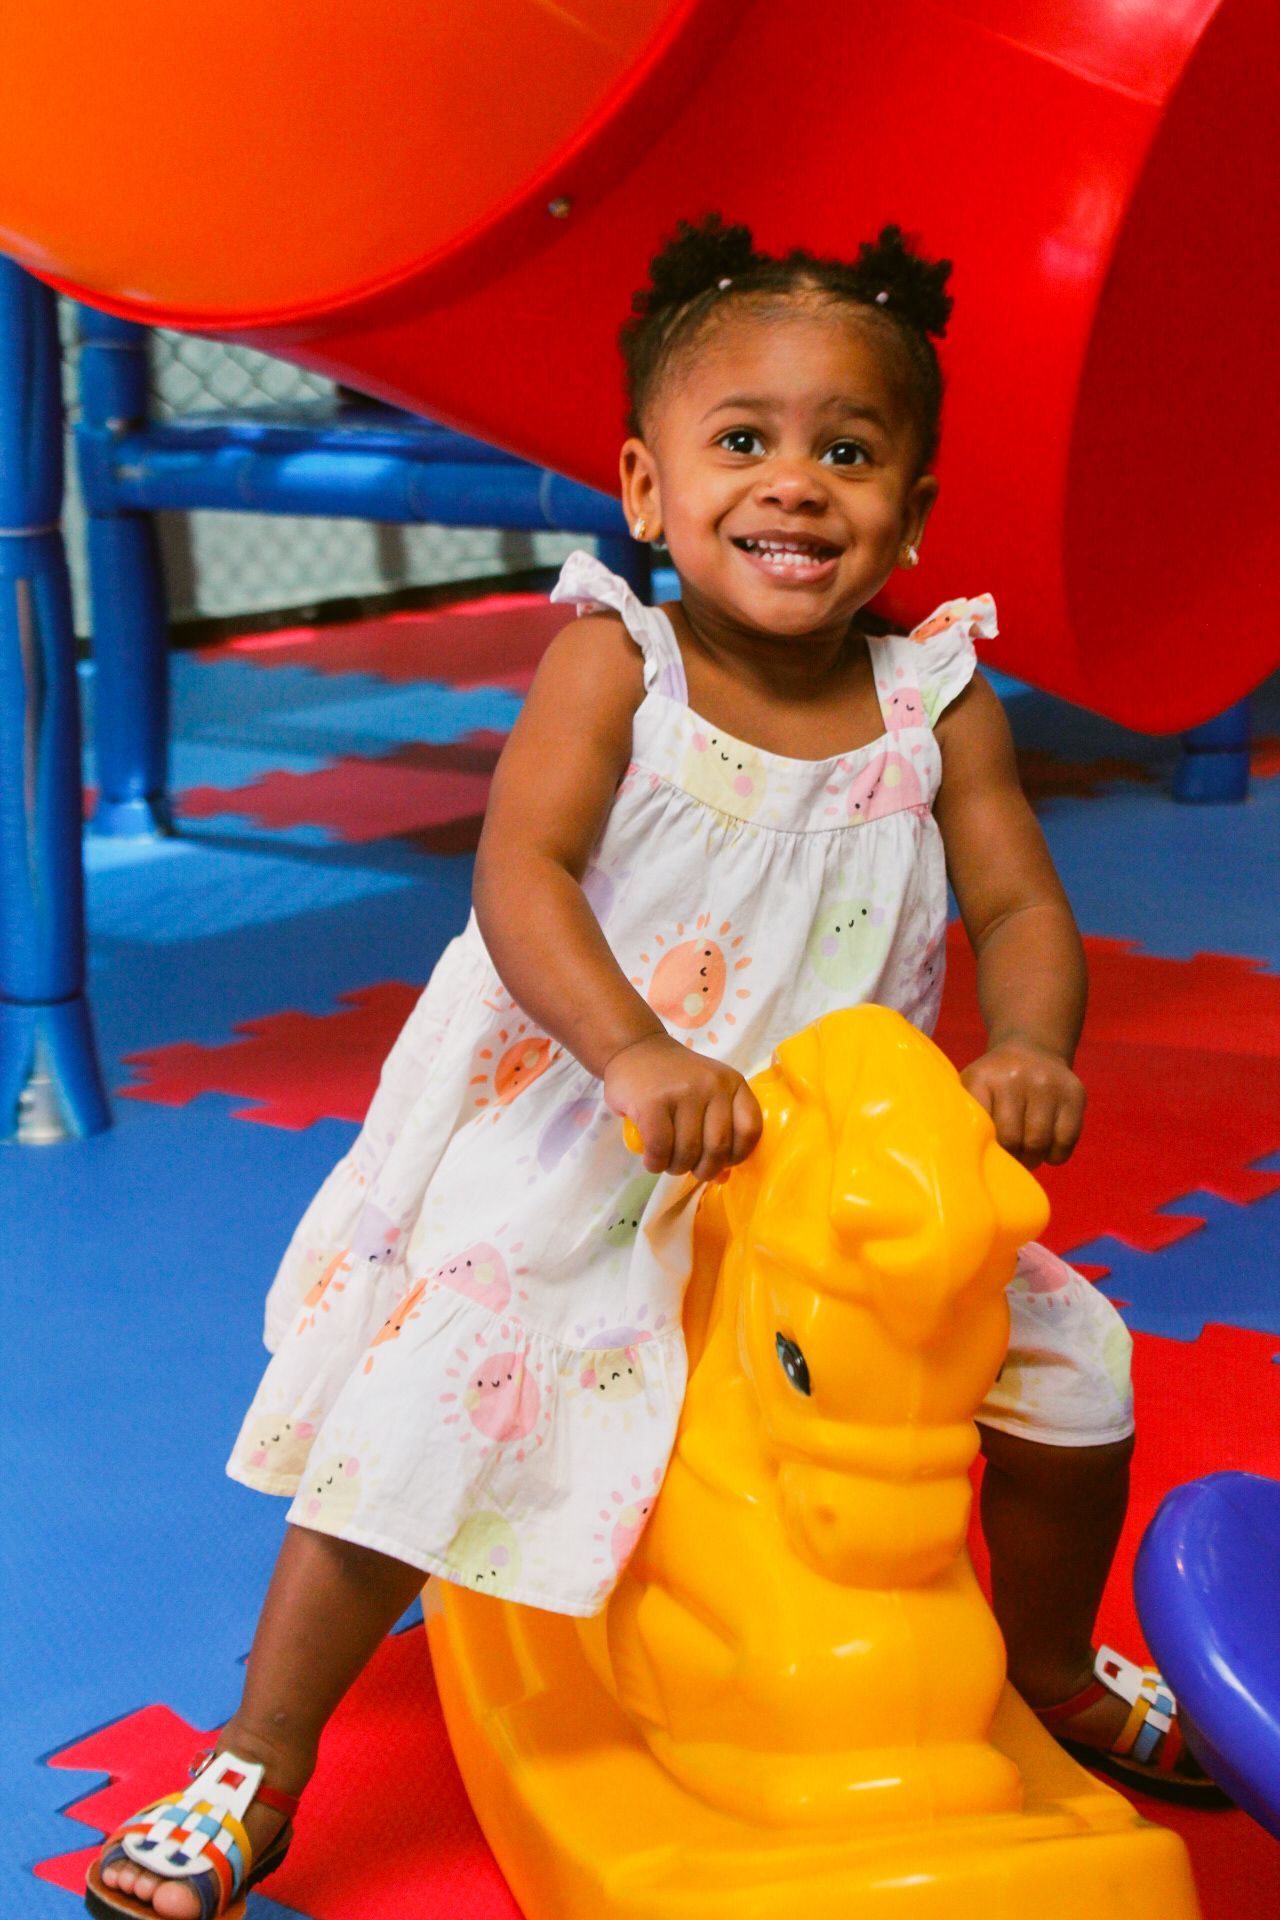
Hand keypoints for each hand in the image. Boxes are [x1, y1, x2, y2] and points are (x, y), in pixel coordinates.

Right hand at [604, 1033, 761, 1181]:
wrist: (634, 1049)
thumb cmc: (674, 1079)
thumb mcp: (706, 1095)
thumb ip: (718, 1129)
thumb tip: (724, 1176)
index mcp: (733, 1083)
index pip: (750, 1129)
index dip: (737, 1155)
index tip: (721, 1160)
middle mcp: (713, 1085)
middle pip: (718, 1148)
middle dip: (703, 1170)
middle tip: (689, 1167)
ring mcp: (683, 1092)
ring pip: (688, 1152)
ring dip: (676, 1167)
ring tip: (667, 1161)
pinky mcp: (653, 1103)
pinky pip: (660, 1148)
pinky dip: (656, 1163)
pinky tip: (652, 1159)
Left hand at [960, 1040, 1084, 1168]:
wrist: (1032, 1049)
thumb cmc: (994, 1082)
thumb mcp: (972, 1088)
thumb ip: (966, 1117)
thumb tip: (966, 1160)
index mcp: (982, 1078)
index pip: (981, 1127)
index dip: (985, 1149)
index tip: (985, 1155)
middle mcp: (1016, 1077)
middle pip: (1012, 1139)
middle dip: (1011, 1158)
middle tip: (1010, 1160)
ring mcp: (1048, 1084)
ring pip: (1040, 1142)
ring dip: (1033, 1158)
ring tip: (1027, 1156)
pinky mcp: (1074, 1094)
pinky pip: (1066, 1140)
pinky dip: (1055, 1154)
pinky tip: (1047, 1149)